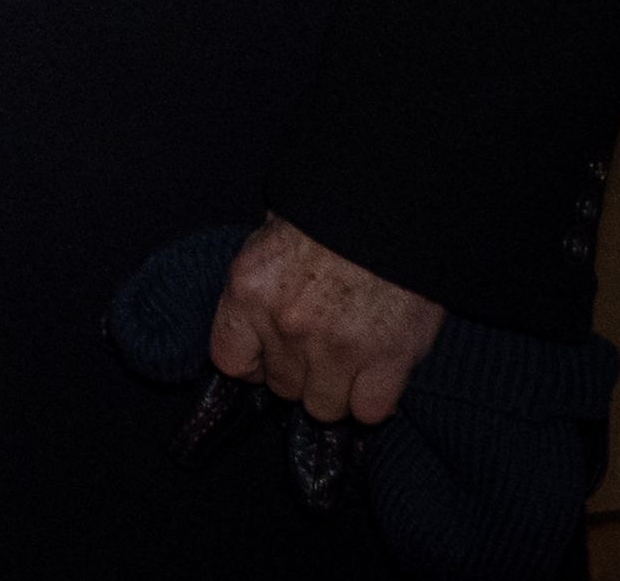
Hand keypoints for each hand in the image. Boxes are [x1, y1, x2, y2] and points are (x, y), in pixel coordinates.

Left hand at [206, 215, 443, 424]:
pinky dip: (372, 400)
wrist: (389, 208)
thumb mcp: (270, 238)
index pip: (229, 361)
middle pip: (283, 388)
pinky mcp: (386, 361)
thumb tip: (252, 318)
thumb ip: (259, 287)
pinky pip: (368, 411)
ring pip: (324, 407)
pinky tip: (376, 376)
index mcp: (249, 290)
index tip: (270, 358)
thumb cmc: (327, 219)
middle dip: (300, 374)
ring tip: (349, 365)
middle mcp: (285, 325)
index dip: (253, 365)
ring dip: (336, 392)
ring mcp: (336, 348)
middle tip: (320, 351)